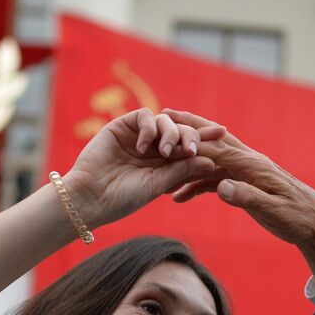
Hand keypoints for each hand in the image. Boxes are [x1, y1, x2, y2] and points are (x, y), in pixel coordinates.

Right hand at [64, 109, 221, 228]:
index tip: (223, 135)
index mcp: (166, 164)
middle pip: (181, 131)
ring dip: (171, 133)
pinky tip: (145, 146)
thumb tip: (211, 160)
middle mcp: (154, 148)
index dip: (206, 140)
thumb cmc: (123, 198)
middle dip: (190, 136)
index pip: (190, 147)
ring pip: (165, 121)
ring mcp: (139, 136)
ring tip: (165, 152)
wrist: (90, 198)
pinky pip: (145, 116)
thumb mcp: (158, 184)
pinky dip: (150, 128)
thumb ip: (182, 169)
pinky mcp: (123, 126)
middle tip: (191, 148)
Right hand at [161, 109, 314, 283]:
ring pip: (211, 160)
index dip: (190, 139)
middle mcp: (249, 163)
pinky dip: (197, 183)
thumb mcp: (273, 211)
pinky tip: (180, 195)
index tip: (167, 129)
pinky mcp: (248, 184)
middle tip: (163, 116)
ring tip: (160, 157)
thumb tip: (221, 186)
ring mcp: (247, 172)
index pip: (216, 148)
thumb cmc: (298, 219)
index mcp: (252, 166)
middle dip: (189, 129)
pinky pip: (217, 178)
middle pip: (213, 140)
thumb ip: (247, 197)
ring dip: (187, 159)